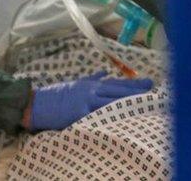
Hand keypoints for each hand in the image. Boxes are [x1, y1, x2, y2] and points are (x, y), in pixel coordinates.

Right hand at [27, 71, 152, 131]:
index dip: (134, 84)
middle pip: (118, 91)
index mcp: (90, 84)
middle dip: (136, 91)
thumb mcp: (75, 84)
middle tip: (153, 90)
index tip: (149, 83)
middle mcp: (90, 91)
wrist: (37, 104)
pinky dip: (110, 115)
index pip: (117, 84)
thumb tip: (105, 73)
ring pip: (111, 101)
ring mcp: (85, 101)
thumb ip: (91, 79)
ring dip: (127, 102)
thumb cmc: (56, 95)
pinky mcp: (79, 113)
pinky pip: (98, 115)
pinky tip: (122, 117)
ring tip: (144, 103)